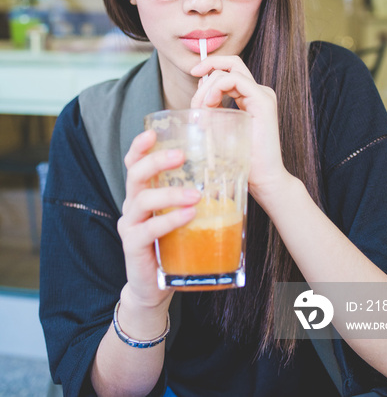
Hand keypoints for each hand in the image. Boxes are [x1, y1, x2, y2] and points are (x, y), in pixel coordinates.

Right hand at [117, 129, 200, 308]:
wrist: (154, 288)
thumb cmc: (170, 246)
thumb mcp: (178, 215)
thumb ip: (188, 196)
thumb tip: (223, 173)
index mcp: (141, 193)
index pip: (134, 163)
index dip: (140, 146)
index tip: (153, 132)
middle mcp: (131, 205)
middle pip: (135, 174)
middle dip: (157, 161)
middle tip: (181, 156)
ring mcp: (130, 225)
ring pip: (143, 200)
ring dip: (171, 194)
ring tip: (195, 195)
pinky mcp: (133, 246)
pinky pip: (149, 229)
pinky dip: (169, 220)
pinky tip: (188, 216)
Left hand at [190, 55, 291, 204]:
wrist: (263, 179)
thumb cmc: (241, 158)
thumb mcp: (219, 128)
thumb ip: (211, 109)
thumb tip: (198, 93)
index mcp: (250, 96)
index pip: (228, 69)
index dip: (208, 68)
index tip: (193, 75)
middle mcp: (258, 91)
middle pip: (230, 63)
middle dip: (207, 69)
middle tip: (195, 97)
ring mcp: (263, 94)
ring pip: (230, 71)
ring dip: (208, 86)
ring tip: (201, 108)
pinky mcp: (263, 101)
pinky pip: (235, 80)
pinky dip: (218, 88)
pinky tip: (210, 104)